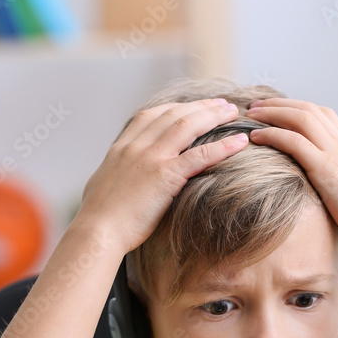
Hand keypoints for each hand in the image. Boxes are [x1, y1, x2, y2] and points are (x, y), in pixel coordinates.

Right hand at [79, 98, 248, 254]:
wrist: (97, 232)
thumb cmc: (99, 217)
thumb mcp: (103, 183)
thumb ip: (117, 172)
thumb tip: (119, 173)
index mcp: (122, 147)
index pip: (153, 115)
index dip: (176, 108)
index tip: (194, 107)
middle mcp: (136, 146)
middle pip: (174, 114)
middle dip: (201, 106)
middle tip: (222, 104)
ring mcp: (151, 158)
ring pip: (188, 126)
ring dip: (214, 116)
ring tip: (234, 113)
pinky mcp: (165, 176)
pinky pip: (199, 155)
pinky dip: (222, 146)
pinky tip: (239, 142)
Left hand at [246, 98, 337, 247]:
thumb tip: (323, 186)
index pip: (322, 114)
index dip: (296, 107)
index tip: (276, 110)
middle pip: (307, 109)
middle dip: (279, 104)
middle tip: (255, 107)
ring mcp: (335, 153)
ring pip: (300, 118)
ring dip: (272, 113)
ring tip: (251, 115)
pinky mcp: (326, 168)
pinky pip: (294, 142)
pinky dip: (273, 134)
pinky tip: (256, 137)